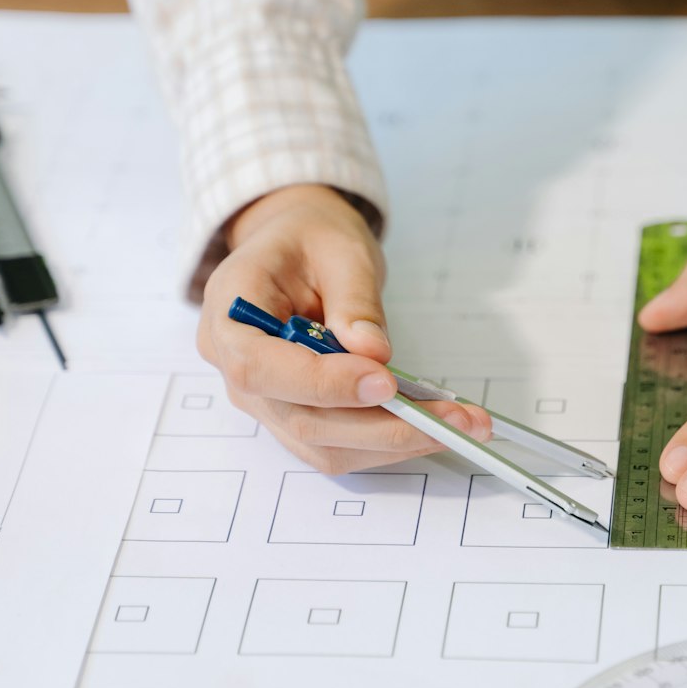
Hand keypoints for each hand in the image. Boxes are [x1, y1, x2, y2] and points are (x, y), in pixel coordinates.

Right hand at [195, 184, 486, 471]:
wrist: (298, 248)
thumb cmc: (311, 241)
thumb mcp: (339, 249)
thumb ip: (353, 300)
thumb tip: (374, 354)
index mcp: (228, 313)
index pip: (259, 366)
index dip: (320, 383)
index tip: (384, 381)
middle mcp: (235, 368)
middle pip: (300, 419)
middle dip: (381, 425)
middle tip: (449, 418)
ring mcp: (263, 401)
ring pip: (323, 445)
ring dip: (394, 442)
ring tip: (458, 424)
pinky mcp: (294, 417)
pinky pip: (337, 446)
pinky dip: (388, 442)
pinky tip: (434, 426)